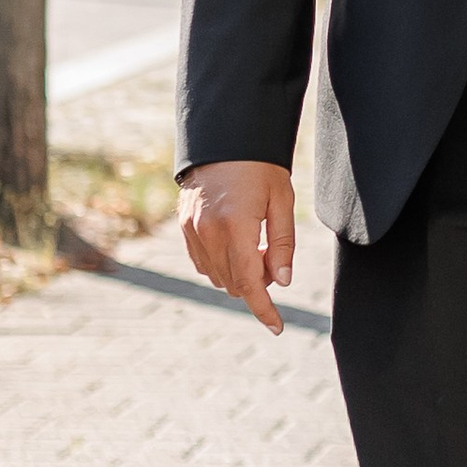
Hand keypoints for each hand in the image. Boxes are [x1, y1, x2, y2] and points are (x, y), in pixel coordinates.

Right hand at [180, 160, 295, 331]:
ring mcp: (191, 231)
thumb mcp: (282, 202)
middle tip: (272, 255)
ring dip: (239, 274)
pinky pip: (202, 263)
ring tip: (255, 244)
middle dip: (257, 283)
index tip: (277, 327)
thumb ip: (282, 245)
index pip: (250, 283)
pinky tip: (236, 243)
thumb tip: (281, 283)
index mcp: (235, 226)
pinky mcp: (184, 227)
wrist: (225, 139)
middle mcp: (207, 232)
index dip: (264, 309)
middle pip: (234, 283)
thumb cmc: (260, 167)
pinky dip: (222, 264)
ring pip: (217, 277)